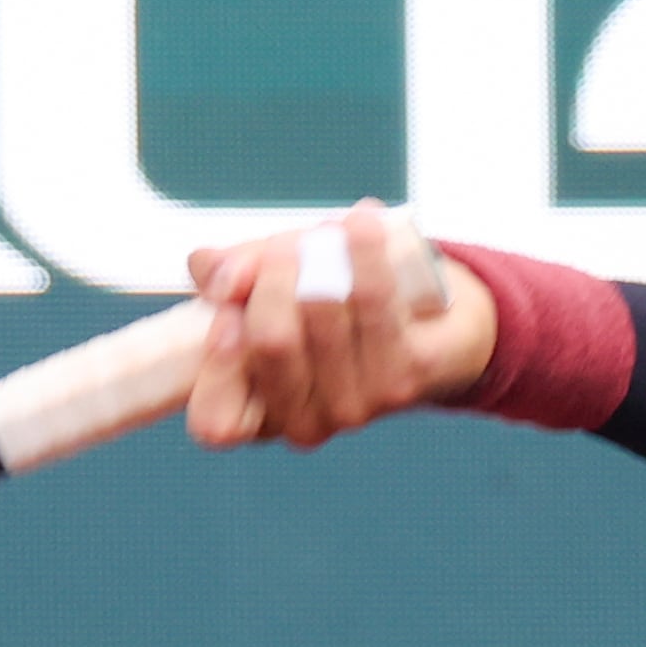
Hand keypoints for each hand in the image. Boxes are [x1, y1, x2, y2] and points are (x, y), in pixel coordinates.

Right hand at [182, 200, 498, 451]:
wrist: (431, 323)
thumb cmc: (332, 308)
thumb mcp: (268, 289)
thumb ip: (230, 276)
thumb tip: (213, 267)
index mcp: (258, 415)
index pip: (216, 423)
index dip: (216, 363)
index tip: (227, 309)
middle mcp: (304, 425)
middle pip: (272, 342)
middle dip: (273, 274)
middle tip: (287, 245)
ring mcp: (356, 407)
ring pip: (323, 311)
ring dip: (321, 252)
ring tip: (330, 230)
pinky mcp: (405, 378)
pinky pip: (372, 298)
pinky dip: (364, 249)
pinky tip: (363, 221)